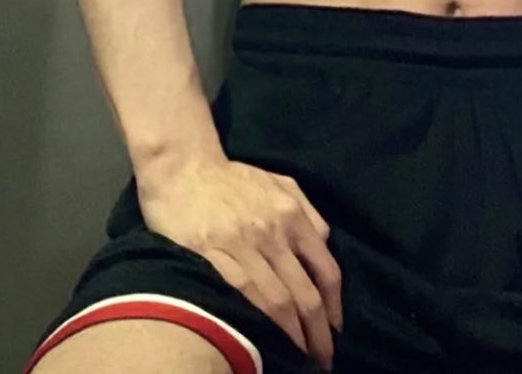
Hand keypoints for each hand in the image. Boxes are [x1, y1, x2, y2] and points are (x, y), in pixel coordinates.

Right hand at [137, 154, 342, 370]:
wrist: (183, 167)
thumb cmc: (232, 178)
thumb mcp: (279, 182)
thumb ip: (306, 211)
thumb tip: (325, 245)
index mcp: (293, 213)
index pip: (325, 269)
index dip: (335, 306)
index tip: (337, 331)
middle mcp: (275, 231)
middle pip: (306, 293)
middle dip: (320, 333)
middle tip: (324, 361)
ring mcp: (245, 245)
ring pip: (279, 301)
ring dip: (294, 336)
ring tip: (301, 360)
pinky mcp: (215, 257)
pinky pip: (245, 297)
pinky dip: (260, 324)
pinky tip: (266, 342)